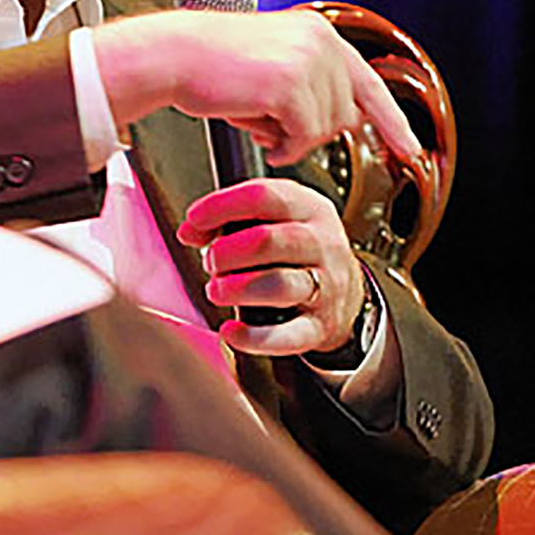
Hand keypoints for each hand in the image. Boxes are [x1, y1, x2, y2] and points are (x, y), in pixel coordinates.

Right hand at [92, 7, 423, 166]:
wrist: (170, 55)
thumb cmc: (207, 64)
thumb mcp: (269, 62)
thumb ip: (308, 82)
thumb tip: (339, 119)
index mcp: (316, 32)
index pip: (368, 83)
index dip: (391, 122)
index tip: (409, 149)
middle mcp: (320, 42)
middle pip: (345, 114)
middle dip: (311, 129)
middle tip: (270, 123)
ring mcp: (307, 63)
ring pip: (324, 129)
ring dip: (291, 138)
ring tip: (256, 120)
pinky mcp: (290, 87)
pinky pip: (302, 138)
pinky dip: (280, 146)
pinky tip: (256, 132)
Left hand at [178, 178, 365, 355]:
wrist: (344, 292)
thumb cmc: (294, 250)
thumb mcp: (273, 218)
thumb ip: (229, 217)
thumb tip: (190, 231)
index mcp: (307, 208)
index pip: (263, 197)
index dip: (221, 207)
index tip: (194, 219)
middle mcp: (321, 244)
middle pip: (268, 241)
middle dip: (226, 252)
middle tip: (210, 261)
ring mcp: (325, 286)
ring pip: (279, 285)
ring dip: (236, 288)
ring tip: (216, 290)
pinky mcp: (319, 326)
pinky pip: (287, 336)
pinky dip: (253, 337)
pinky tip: (230, 331)